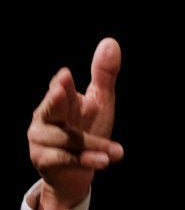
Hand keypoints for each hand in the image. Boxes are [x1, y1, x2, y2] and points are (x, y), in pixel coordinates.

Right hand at [27, 37, 124, 207]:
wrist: (75, 170)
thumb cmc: (87, 128)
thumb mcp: (100, 101)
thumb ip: (104, 75)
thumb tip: (110, 42)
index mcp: (61, 99)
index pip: (61, 88)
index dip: (62, 84)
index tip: (65, 76)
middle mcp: (46, 116)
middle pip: (51, 108)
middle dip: (55, 101)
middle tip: (61, 93)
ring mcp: (41, 139)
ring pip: (67, 139)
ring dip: (93, 145)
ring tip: (115, 151)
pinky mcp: (44, 160)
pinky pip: (66, 159)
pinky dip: (86, 160)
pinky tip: (104, 161)